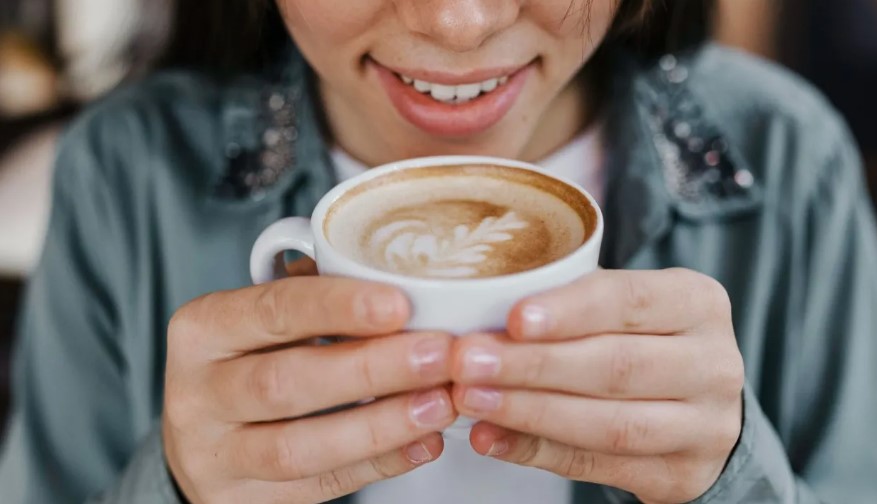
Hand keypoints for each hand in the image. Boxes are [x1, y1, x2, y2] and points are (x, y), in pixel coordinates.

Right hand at [163, 260, 456, 503]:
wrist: (204, 436)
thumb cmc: (251, 360)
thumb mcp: (264, 320)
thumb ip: (317, 299)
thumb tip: (406, 285)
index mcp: (202, 329)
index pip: (272, 310)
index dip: (337, 307)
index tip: (399, 304)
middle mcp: (196, 393)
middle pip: (286, 382)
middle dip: (372, 367)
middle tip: (439, 354)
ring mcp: (214, 455)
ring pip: (299, 447)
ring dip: (381, 425)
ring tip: (439, 403)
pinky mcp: (240, 501)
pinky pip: (318, 487)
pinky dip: (378, 464)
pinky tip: (423, 443)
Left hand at [450, 269, 743, 503]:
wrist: (696, 406)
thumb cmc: (639, 337)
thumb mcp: (620, 305)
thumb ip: (566, 305)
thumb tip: (476, 319)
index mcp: (697, 302)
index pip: (630, 300)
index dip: (570, 311)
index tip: (514, 319)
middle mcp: (713, 363)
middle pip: (616, 366)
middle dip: (533, 366)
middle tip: (468, 362)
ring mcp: (705, 426)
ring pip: (609, 424)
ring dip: (529, 412)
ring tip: (471, 399)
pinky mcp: (681, 476)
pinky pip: (598, 465)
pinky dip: (537, 452)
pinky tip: (491, 437)